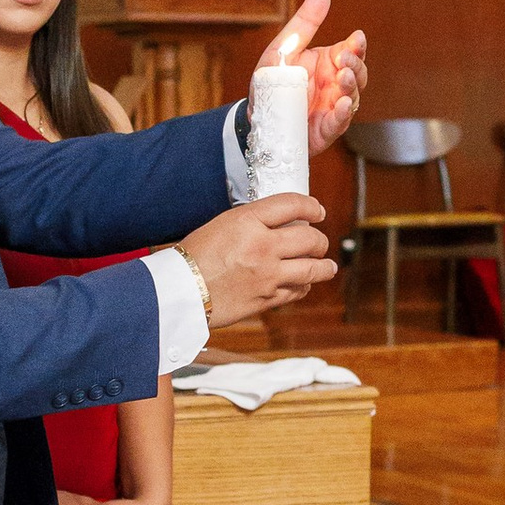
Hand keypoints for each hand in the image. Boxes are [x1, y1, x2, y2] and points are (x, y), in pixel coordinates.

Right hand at [180, 195, 333, 325]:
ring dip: (324, 266)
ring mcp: (268, 275)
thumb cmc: (192, 257)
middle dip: (320, 240)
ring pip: (312, 269)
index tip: (318, 211)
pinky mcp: (266, 299)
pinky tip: (304, 284)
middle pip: (310, 238)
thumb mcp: (221, 225)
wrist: (178, 292)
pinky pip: (297, 291)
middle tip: (319, 242)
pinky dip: (304, 286)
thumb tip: (279, 224)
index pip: (292, 204)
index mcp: (247, 221)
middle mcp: (263, 246)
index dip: (311, 206)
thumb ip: (251, 222)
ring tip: (327, 266)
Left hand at [277, 0, 369, 158]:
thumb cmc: (272, 81)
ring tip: (342, 78)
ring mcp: (332, 107)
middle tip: (343, 60)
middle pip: (358, 73)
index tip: (356, 39)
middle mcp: (334, 84)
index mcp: (327, 63)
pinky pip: (340, 122)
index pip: (352, 51)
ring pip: (353, 96)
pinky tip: (343, 104)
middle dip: (355, 65)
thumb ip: (305, 23)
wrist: (255, 118)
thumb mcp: (285, 48)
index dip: (357, 46)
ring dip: (351, 86)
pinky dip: (343, 114)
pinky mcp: (326, 128)